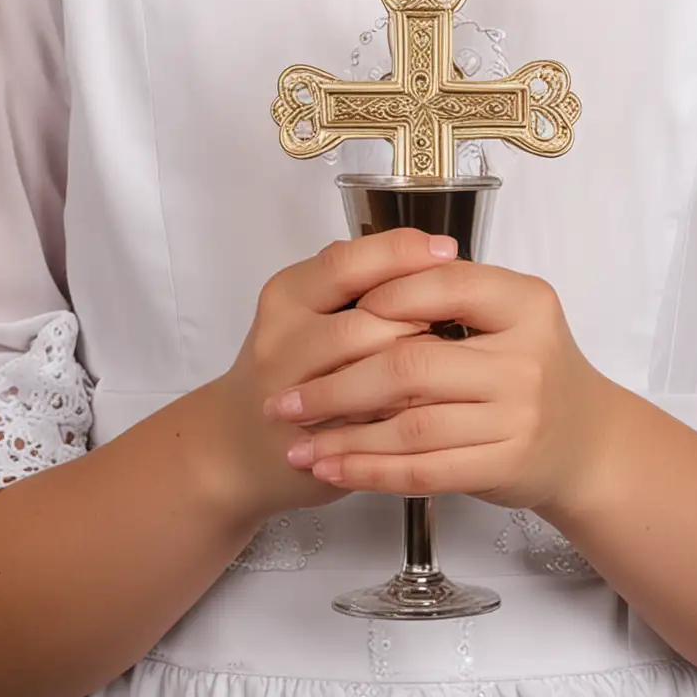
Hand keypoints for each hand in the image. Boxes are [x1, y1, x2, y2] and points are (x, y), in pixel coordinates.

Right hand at [217, 227, 455, 528]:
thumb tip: (426, 253)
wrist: (237, 446)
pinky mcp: (313, 441)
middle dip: (418, 320)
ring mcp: (293, 396)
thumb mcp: (305, 309)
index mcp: (286, 295)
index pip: (346, 263)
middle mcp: (281, 341)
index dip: (401, 253)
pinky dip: (409, 409)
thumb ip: (351, 281)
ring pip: (369, 376)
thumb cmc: (287, 366)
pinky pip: (374, 421)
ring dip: (417, 367)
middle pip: (362, 321)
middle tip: (460, 316)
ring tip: (452, 357)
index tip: (448, 250)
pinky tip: (437, 400)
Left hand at [262, 258, 612, 513]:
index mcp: (525, 302)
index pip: (444, 285)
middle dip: (339, 383)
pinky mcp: (505, 465)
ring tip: (299, 444)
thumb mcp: (509, 314)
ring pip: (411, 426)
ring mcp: (518, 415)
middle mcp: (526, 357)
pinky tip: (335, 470)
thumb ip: (450, 295)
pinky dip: (372, 471)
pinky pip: (424, 470)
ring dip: (345, 438)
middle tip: (286, 398)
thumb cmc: (529, 368)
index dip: (383, 299)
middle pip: (412, 364)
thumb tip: (362, 284)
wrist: (587, 442)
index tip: (333, 317)